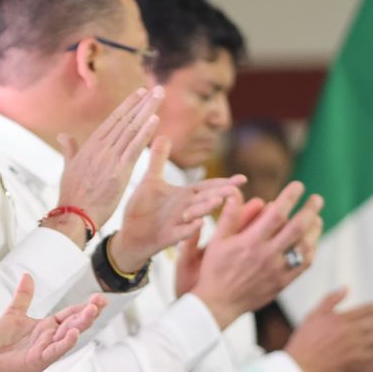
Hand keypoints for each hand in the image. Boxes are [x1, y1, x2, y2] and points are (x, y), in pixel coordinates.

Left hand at [0, 276, 107, 371]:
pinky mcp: (38, 360)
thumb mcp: (13, 314)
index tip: (99, 297)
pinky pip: (54, 351)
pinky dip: (64, 343)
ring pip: (67, 336)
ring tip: (93, 311)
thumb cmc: (0, 344)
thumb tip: (27, 276)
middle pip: (74, 323)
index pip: (70, 314)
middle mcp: (50, 338)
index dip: (83, 306)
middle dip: (88, 313)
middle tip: (102, 301)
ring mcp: (45, 349)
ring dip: (81, 324)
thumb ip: (23, 296)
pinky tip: (73, 333)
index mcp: (46, 327)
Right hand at [56, 86, 161, 234]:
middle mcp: (101, 148)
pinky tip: (155, 119)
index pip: (113, 120)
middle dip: (143, 103)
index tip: (140, 93)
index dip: (128, 105)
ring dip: (148, 111)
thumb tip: (63, 136)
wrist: (73, 214)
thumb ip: (69, 149)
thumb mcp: (68, 168)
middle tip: (158, 89)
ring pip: (132, 129)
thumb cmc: (72, 195)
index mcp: (90, 146)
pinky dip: (145, 133)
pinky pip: (135, 148)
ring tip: (160, 95)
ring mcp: (110, 158)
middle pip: (125, 120)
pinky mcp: (119, 171)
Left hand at [111, 138, 243, 271]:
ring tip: (218, 201)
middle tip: (238, 188)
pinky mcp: (168, 236)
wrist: (129, 234)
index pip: (209, 187)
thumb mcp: (150, 180)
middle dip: (222, 193)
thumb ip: (158, 159)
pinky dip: (189, 228)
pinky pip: (181, 233)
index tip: (243, 178)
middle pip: (207, 199)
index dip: (225, 182)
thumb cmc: (142, 208)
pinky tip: (197, 224)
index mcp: (185, 195)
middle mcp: (186, 208)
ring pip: (197, 214)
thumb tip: (163, 135)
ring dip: (207, 208)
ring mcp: (179, 222)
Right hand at [188, 181, 323, 326]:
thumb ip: (228, 217)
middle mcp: (266, 255)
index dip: (290, 197)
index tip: (298, 186)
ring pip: (305, 246)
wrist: (218, 305)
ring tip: (317, 218)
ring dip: (315, 229)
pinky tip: (311, 241)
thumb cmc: (214, 271)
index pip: (276, 214)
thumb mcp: (216, 242)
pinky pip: (304, 264)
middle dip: (310, 209)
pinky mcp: (282, 283)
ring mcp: (277, 270)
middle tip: (317, 198)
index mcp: (250, 243)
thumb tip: (235, 193)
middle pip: (297, 227)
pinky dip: (311, 250)